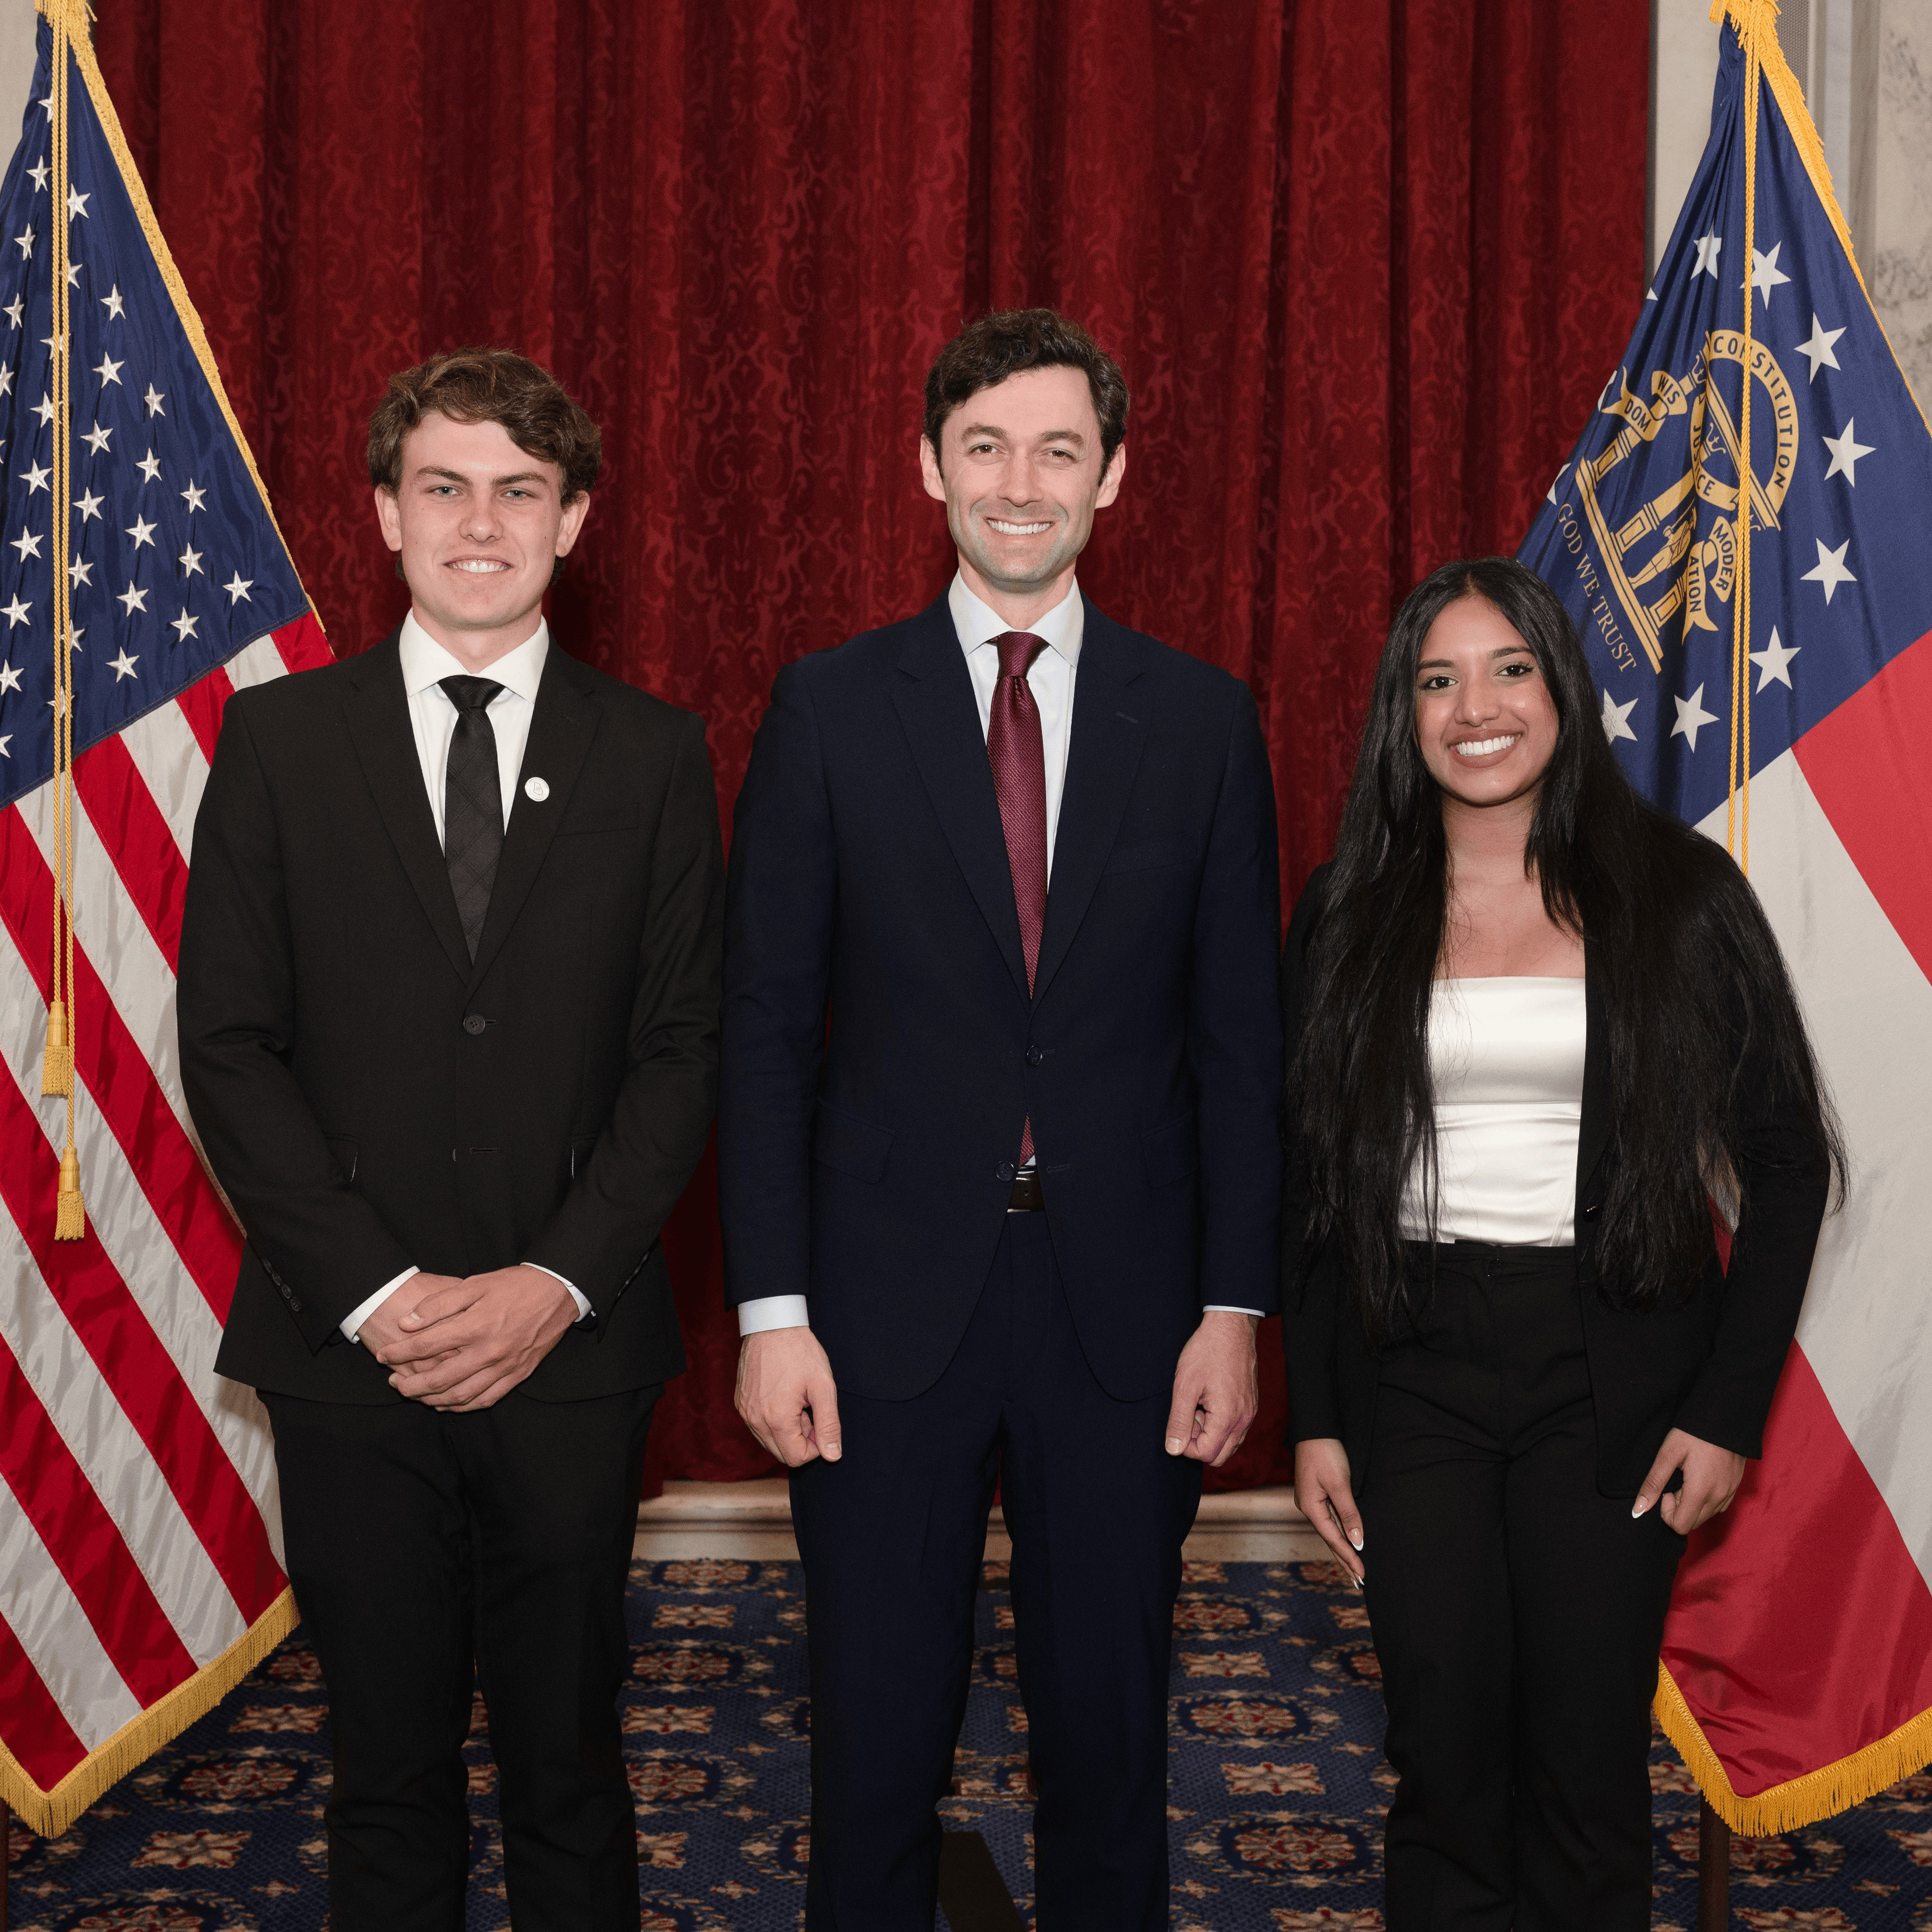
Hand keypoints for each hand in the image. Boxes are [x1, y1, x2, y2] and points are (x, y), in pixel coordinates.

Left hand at [376, 1265, 576, 1411]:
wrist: (558, 1291)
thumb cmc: (515, 1285)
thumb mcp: (474, 1283)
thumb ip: (439, 1305)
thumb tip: (408, 1323)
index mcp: (475, 1325)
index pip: (426, 1346)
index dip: (399, 1352)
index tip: (384, 1355)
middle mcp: (489, 1351)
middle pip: (439, 1379)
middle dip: (410, 1385)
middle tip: (394, 1383)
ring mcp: (504, 1366)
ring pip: (460, 1396)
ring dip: (432, 1400)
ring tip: (416, 1395)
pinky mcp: (518, 1374)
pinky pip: (485, 1399)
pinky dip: (463, 1406)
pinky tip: (449, 1403)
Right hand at [736, 1327, 842, 1466]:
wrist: (772, 1324)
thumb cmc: (800, 1352)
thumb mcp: (823, 1386)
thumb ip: (829, 1424)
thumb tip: (833, 1455)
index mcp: (777, 1419)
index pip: (796, 1459)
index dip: (814, 1446)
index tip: (820, 1422)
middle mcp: (755, 1420)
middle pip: (781, 1454)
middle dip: (800, 1439)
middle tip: (809, 1410)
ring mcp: (745, 1412)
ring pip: (769, 1441)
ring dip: (787, 1430)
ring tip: (797, 1401)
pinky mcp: (740, 1403)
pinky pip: (758, 1426)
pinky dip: (773, 1420)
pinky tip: (783, 1397)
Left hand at [1164, 1311, 1258, 1467]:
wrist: (1231, 1328)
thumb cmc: (1207, 1352)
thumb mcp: (1184, 1385)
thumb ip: (1178, 1421)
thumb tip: (1174, 1449)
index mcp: (1228, 1418)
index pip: (1206, 1454)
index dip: (1186, 1444)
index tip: (1180, 1420)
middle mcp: (1244, 1420)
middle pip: (1219, 1456)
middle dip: (1199, 1442)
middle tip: (1189, 1414)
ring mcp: (1250, 1413)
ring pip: (1229, 1444)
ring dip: (1210, 1434)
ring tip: (1199, 1407)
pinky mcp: (1250, 1405)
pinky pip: (1236, 1430)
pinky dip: (1220, 1425)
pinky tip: (1209, 1402)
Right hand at [1294, 1436, 1363, 1583]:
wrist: (1315, 1427)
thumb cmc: (1325, 1452)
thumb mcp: (1339, 1483)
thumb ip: (1348, 1513)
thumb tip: (1357, 1540)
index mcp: (1311, 1507)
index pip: (1333, 1539)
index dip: (1349, 1557)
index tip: (1362, 1574)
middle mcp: (1309, 1507)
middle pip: (1329, 1539)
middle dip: (1343, 1561)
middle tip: (1358, 1582)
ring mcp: (1311, 1500)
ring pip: (1329, 1531)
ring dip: (1341, 1549)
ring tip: (1352, 1568)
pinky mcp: (1316, 1493)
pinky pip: (1330, 1520)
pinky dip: (1338, 1534)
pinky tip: (1344, 1539)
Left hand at [1632, 1426, 1746, 1534]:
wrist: (1726, 1416)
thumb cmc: (1694, 1433)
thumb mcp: (1668, 1454)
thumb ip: (1653, 1483)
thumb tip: (1639, 1509)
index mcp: (1700, 1492)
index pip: (1680, 1526)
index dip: (1666, 1512)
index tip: (1667, 1489)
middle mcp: (1718, 1498)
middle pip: (1693, 1523)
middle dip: (1679, 1508)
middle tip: (1676, 1482)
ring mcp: (1729, 1493)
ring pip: (1706, 1516)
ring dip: (1692, 1504)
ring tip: (1688, 1477)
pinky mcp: (1735, 1487)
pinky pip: (1718, 1506)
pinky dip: (1706, 1500)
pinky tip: (1700, 1478)